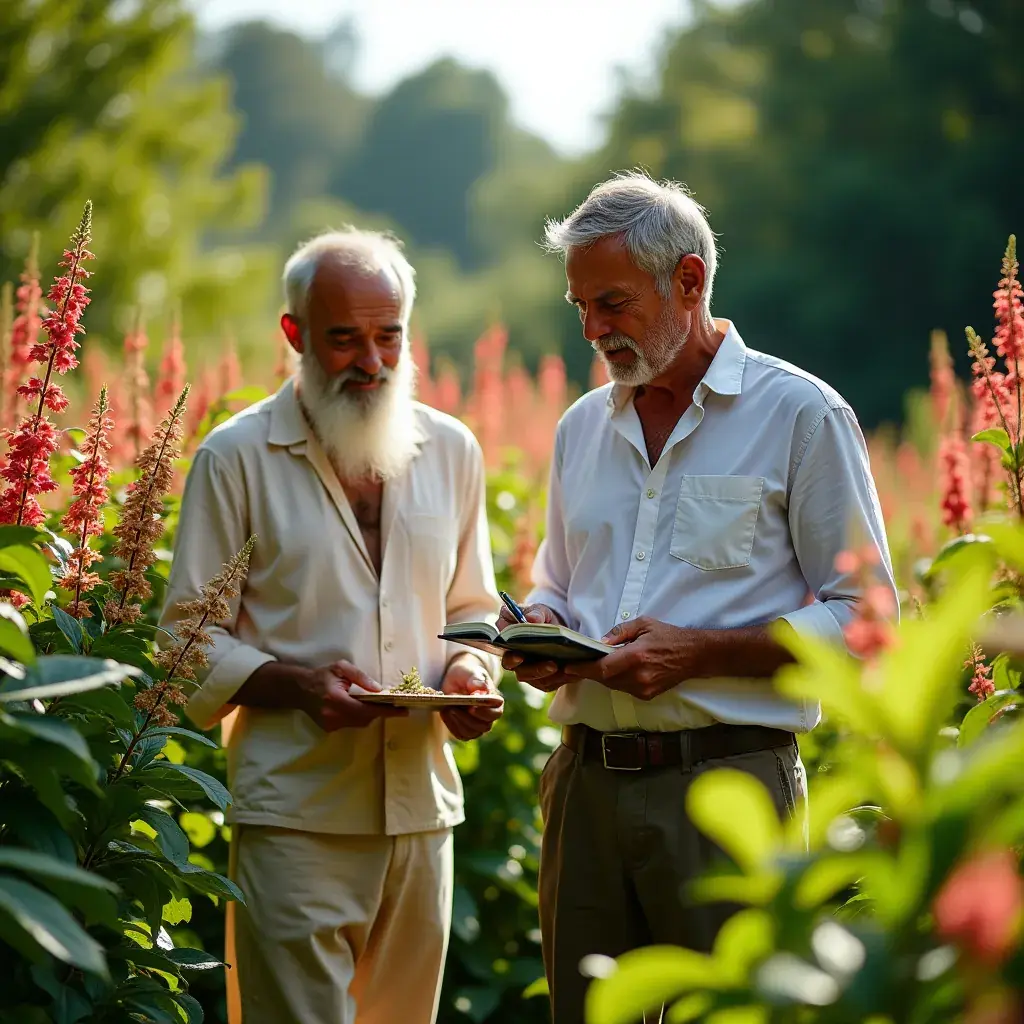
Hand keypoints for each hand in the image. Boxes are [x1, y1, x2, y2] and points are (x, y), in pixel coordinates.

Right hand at [297, 661, 408, 729]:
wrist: (299, 689)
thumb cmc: (322, 675)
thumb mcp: (341, 668)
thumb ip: (360, 677)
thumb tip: (379, 690)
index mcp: (336, 698)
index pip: (367, 709)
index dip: (386, 711)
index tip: (403, 711)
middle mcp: (333, 715)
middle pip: (365, 718)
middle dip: (379, 711)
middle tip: (390, 703)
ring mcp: (330, 724)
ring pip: (359, 723)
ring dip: (368, 714)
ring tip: (373, 703)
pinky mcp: (329, 729)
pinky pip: (351, 724)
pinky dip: (358, 716)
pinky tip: (356, 706)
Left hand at [440, 656, 503, 740]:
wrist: (457, 678)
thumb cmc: (467, 674)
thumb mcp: (471, 672)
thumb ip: (476, 680)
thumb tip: (481, 690)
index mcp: (495, 701)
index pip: (496, 713)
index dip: (485, 713)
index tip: (472, 708)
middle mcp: (488, 715)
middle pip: (483, 726)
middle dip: (467, 719)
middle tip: (453, 708)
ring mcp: (477, 724)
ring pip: (472, 733)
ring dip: (458, 724)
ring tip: (447, 709)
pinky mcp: (465, 728)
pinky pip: (461, 735)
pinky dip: (452, 727)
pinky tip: (444, 713)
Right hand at [498, 603, 574, 693]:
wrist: (554, 627)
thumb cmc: (540, 616)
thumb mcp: (539, 610)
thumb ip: (534, 612)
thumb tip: (531, 618)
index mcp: (507, 640)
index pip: (502, 649)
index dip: (510, 656)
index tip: (520, 655)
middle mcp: (514, 659)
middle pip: (519, 670)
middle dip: (534, 669)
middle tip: (551, 665)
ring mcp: (527, 671)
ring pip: (534, 679)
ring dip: (547, 674)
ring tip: (561, 667)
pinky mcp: (541, 679)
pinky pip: (549, 683)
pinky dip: (560, 678)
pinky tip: (572, 673)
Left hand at [563, 617, 704, 700]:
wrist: (694, 655)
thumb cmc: (668, 636)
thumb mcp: (643, 624)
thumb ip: (619, 632)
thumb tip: (600, 642)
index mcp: (636, 656)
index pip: (602, 668)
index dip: (583, 669)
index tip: (569, 666)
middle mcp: (638, 676)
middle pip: (604, 679)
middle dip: (589, 672)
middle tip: (576, 664)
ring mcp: (643, 688)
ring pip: (612, 685)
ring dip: (602, 676)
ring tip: (594, 665)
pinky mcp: (647, 695)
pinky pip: (623, 689)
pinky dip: (616, 680)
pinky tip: (615, 670)